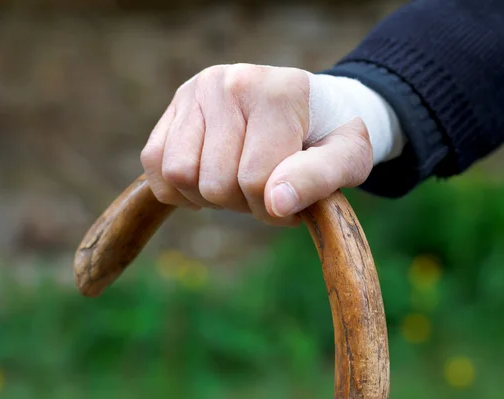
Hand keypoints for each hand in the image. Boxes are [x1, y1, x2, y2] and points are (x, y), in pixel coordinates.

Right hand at [140, 63, 374, 226]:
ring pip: (180, 175)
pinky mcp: (177, 103)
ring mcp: (197, 90)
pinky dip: (176, 187)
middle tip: (267, 190)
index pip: (256, 181)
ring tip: (238, 183)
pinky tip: (207, 182)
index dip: (274, 210)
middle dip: (243, 204)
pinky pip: (154, 161)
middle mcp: (230, 83)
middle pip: (216, 183)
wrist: (313, 105)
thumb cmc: (330, 137)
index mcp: (277, 94)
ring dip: (209, 197)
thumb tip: (276, 203)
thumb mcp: (348, 159)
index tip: (294, 204)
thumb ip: (318, 180)